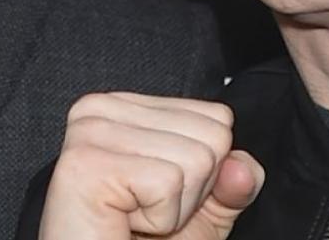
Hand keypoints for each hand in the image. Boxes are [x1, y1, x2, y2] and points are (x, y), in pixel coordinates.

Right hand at [39, 92, 263, 239]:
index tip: (161, 193)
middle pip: (212, 135)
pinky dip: (159, 218)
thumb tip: (243, 168)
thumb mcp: (205, 210)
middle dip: (192, 190)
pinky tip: (123, 224)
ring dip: (174, 208)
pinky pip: (167, 182)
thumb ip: (235, 180)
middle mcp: (102, 109)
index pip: (217, 116)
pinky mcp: (85, 165)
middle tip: (145, 211)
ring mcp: (90, 132)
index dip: (205, 170)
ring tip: (132, 219)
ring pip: (196, 159)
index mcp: (127, 105)